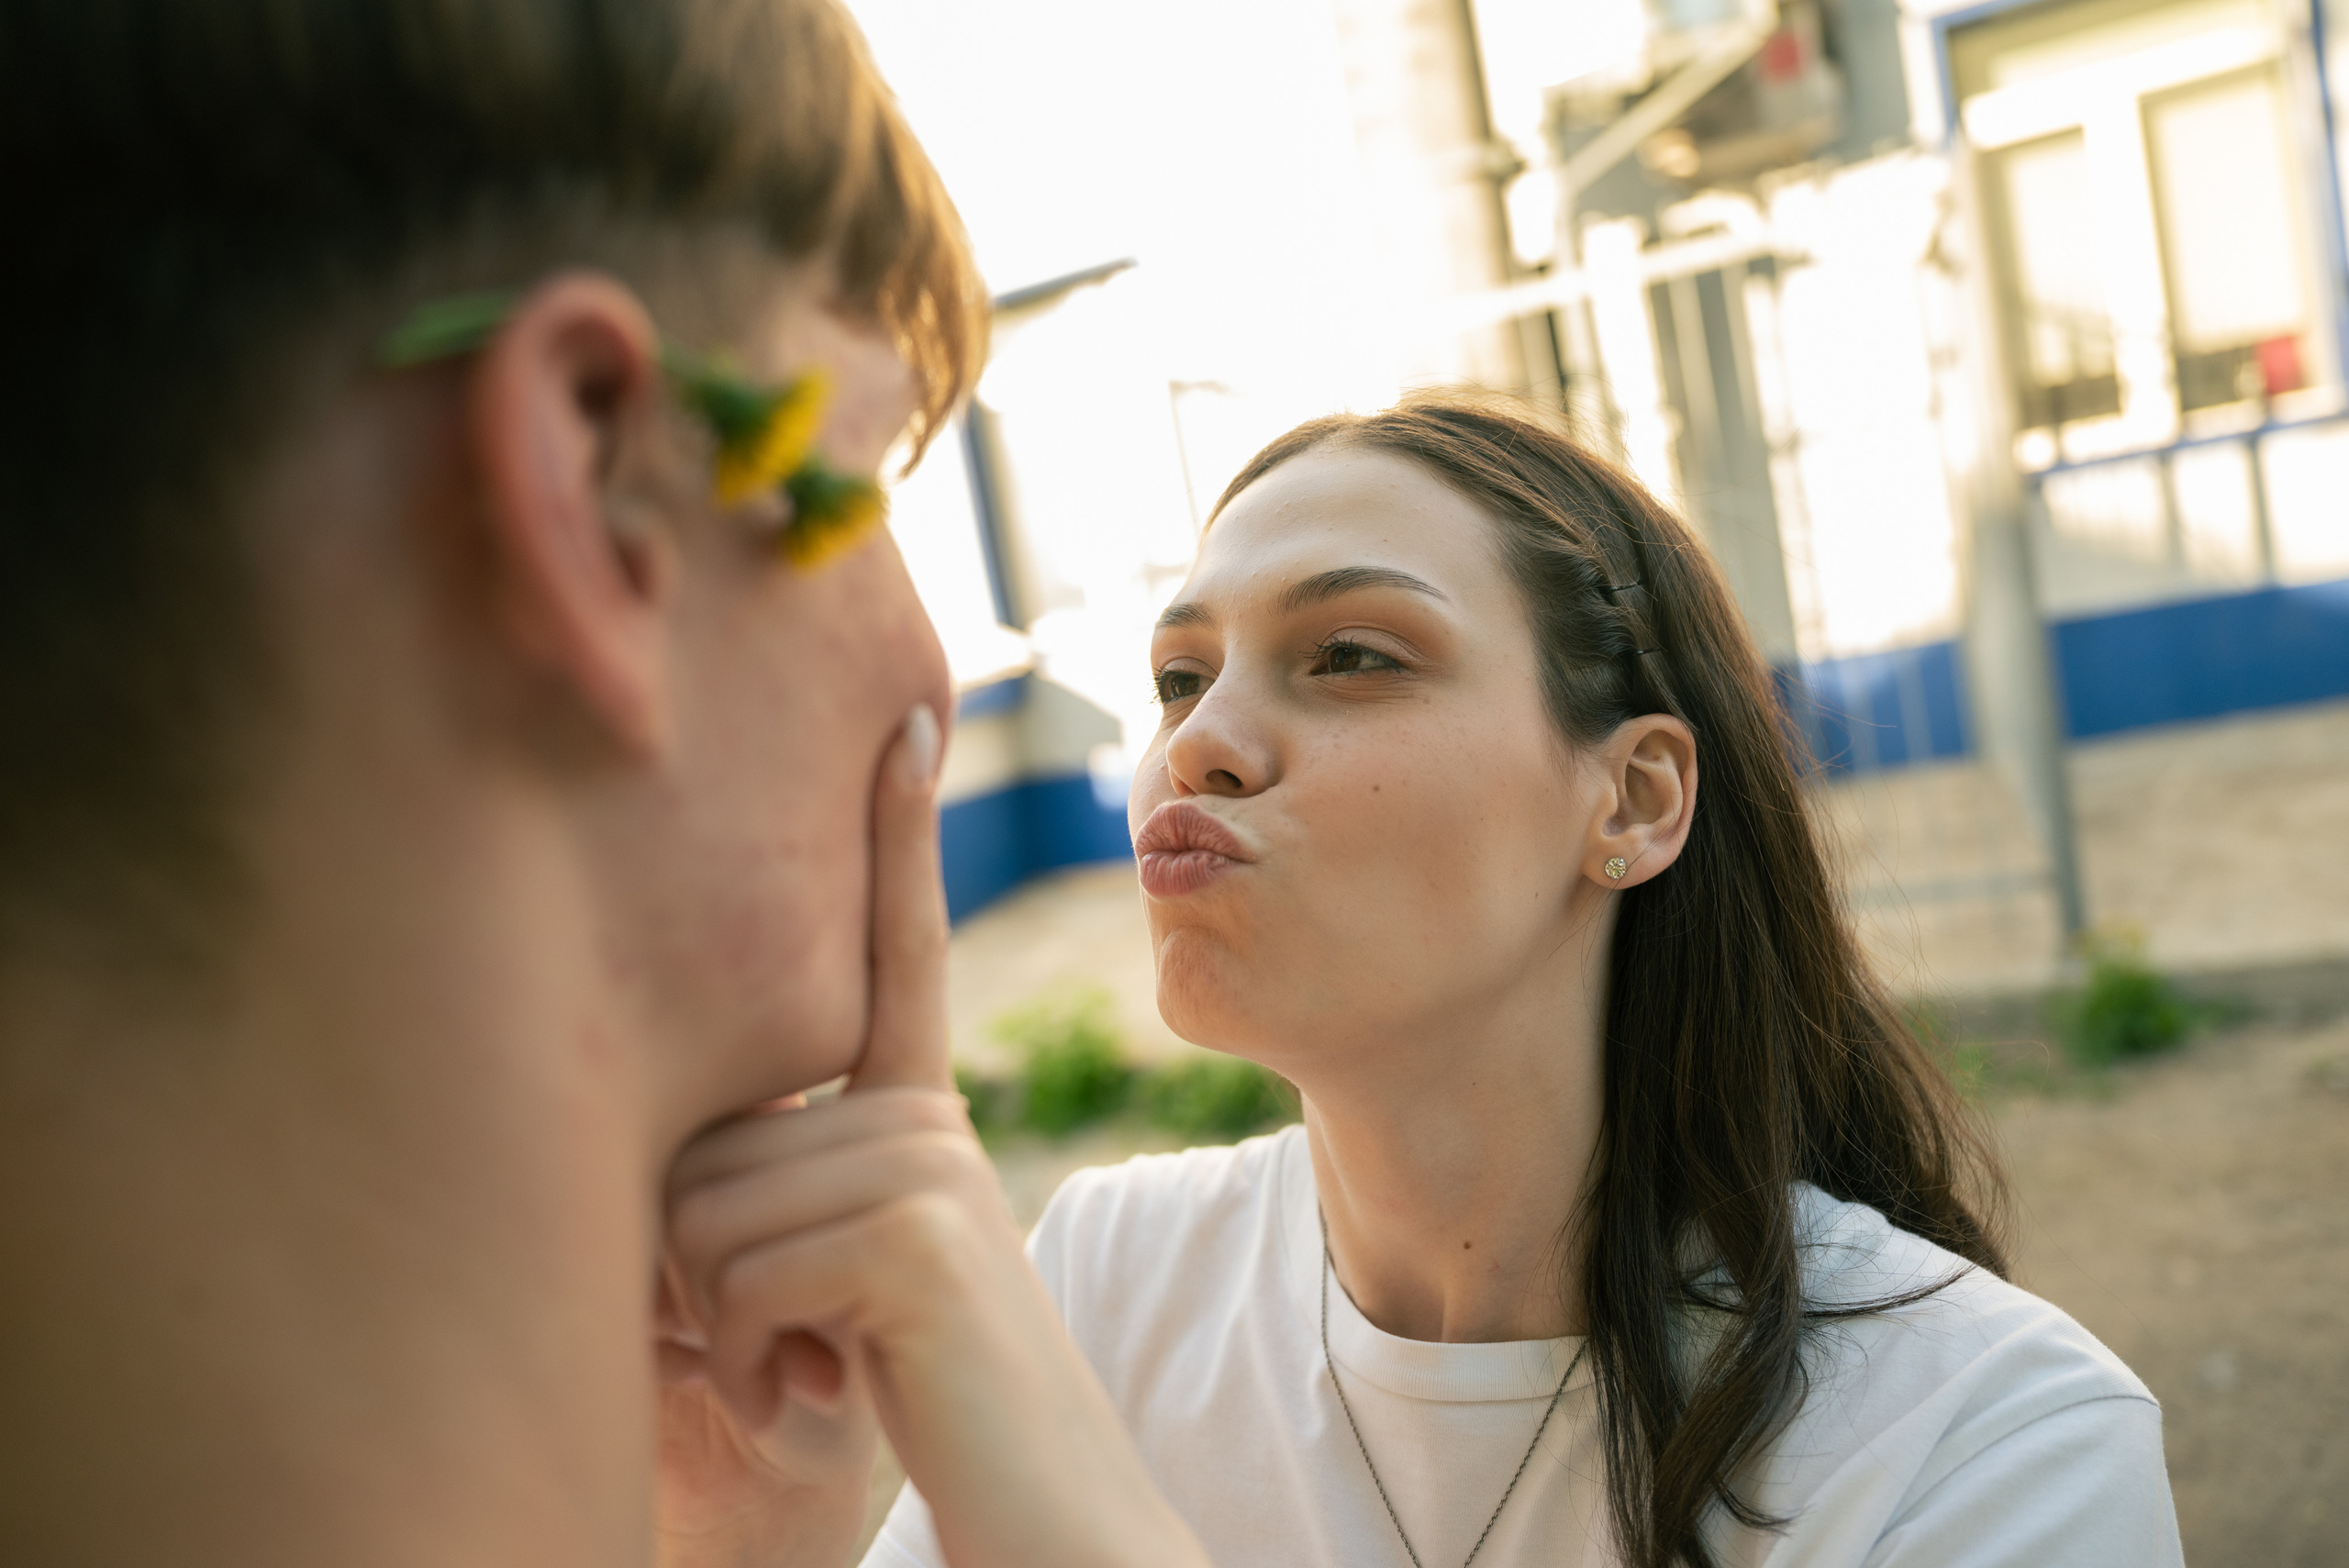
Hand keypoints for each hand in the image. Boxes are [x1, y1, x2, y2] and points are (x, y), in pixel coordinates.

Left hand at [663, 704, 1211, 1567]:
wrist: (1041, 1504)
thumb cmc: (916, 1400)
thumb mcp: (841, 1278)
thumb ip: (783, 1191)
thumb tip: (663, 1165)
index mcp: (915, 1114)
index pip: (902, 950)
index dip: (897, 832)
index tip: (905, 713)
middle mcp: (923, 1116)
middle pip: (705, 1134)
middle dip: (694, 1269)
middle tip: (783, 1346)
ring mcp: (923, 1162)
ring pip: (704, 1211)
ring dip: (722, 1329)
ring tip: (816, 1368)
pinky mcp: (912, 1230)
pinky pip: (739, 1273)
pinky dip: (751, 1362)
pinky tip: (829, 1391)